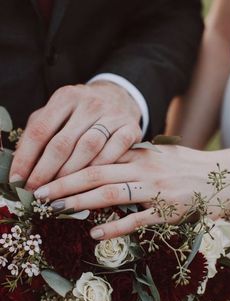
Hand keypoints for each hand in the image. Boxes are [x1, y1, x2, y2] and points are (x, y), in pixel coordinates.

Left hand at [9, 81, 141, 189]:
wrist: (119, 98)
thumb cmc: (81, 111)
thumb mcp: (58, 113)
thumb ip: (39, 132)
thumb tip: (20, 165)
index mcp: (65, 97)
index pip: (40, 131)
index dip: (26, 158)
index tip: (17, 180)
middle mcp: (89, 103)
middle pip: (62, 142)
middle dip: (46, 171)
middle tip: (36, 192)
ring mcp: (112, 115)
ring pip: (88, 148)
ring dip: (70, 174)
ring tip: (58, 192)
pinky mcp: (131, 128)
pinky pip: (114, 152)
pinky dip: (99, 168)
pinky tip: (88, 183)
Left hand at [33, 146, 229, 239]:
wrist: (220, 179)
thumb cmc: (187, 166)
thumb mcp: (160, 153)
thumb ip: (133, 155)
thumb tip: (108, 158)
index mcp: (140, 153)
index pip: (98, 155)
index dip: (71, 164)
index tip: (49, 173)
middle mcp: (144, 168)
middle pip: (97, 173)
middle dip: (65, 183)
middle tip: (41, 193)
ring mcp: (155, 190)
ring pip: (112, 193)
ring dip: (82, 202)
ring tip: (58, 209)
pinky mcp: (166, 211)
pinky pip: (137, 220)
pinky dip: (115, 227)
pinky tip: (95, 234)